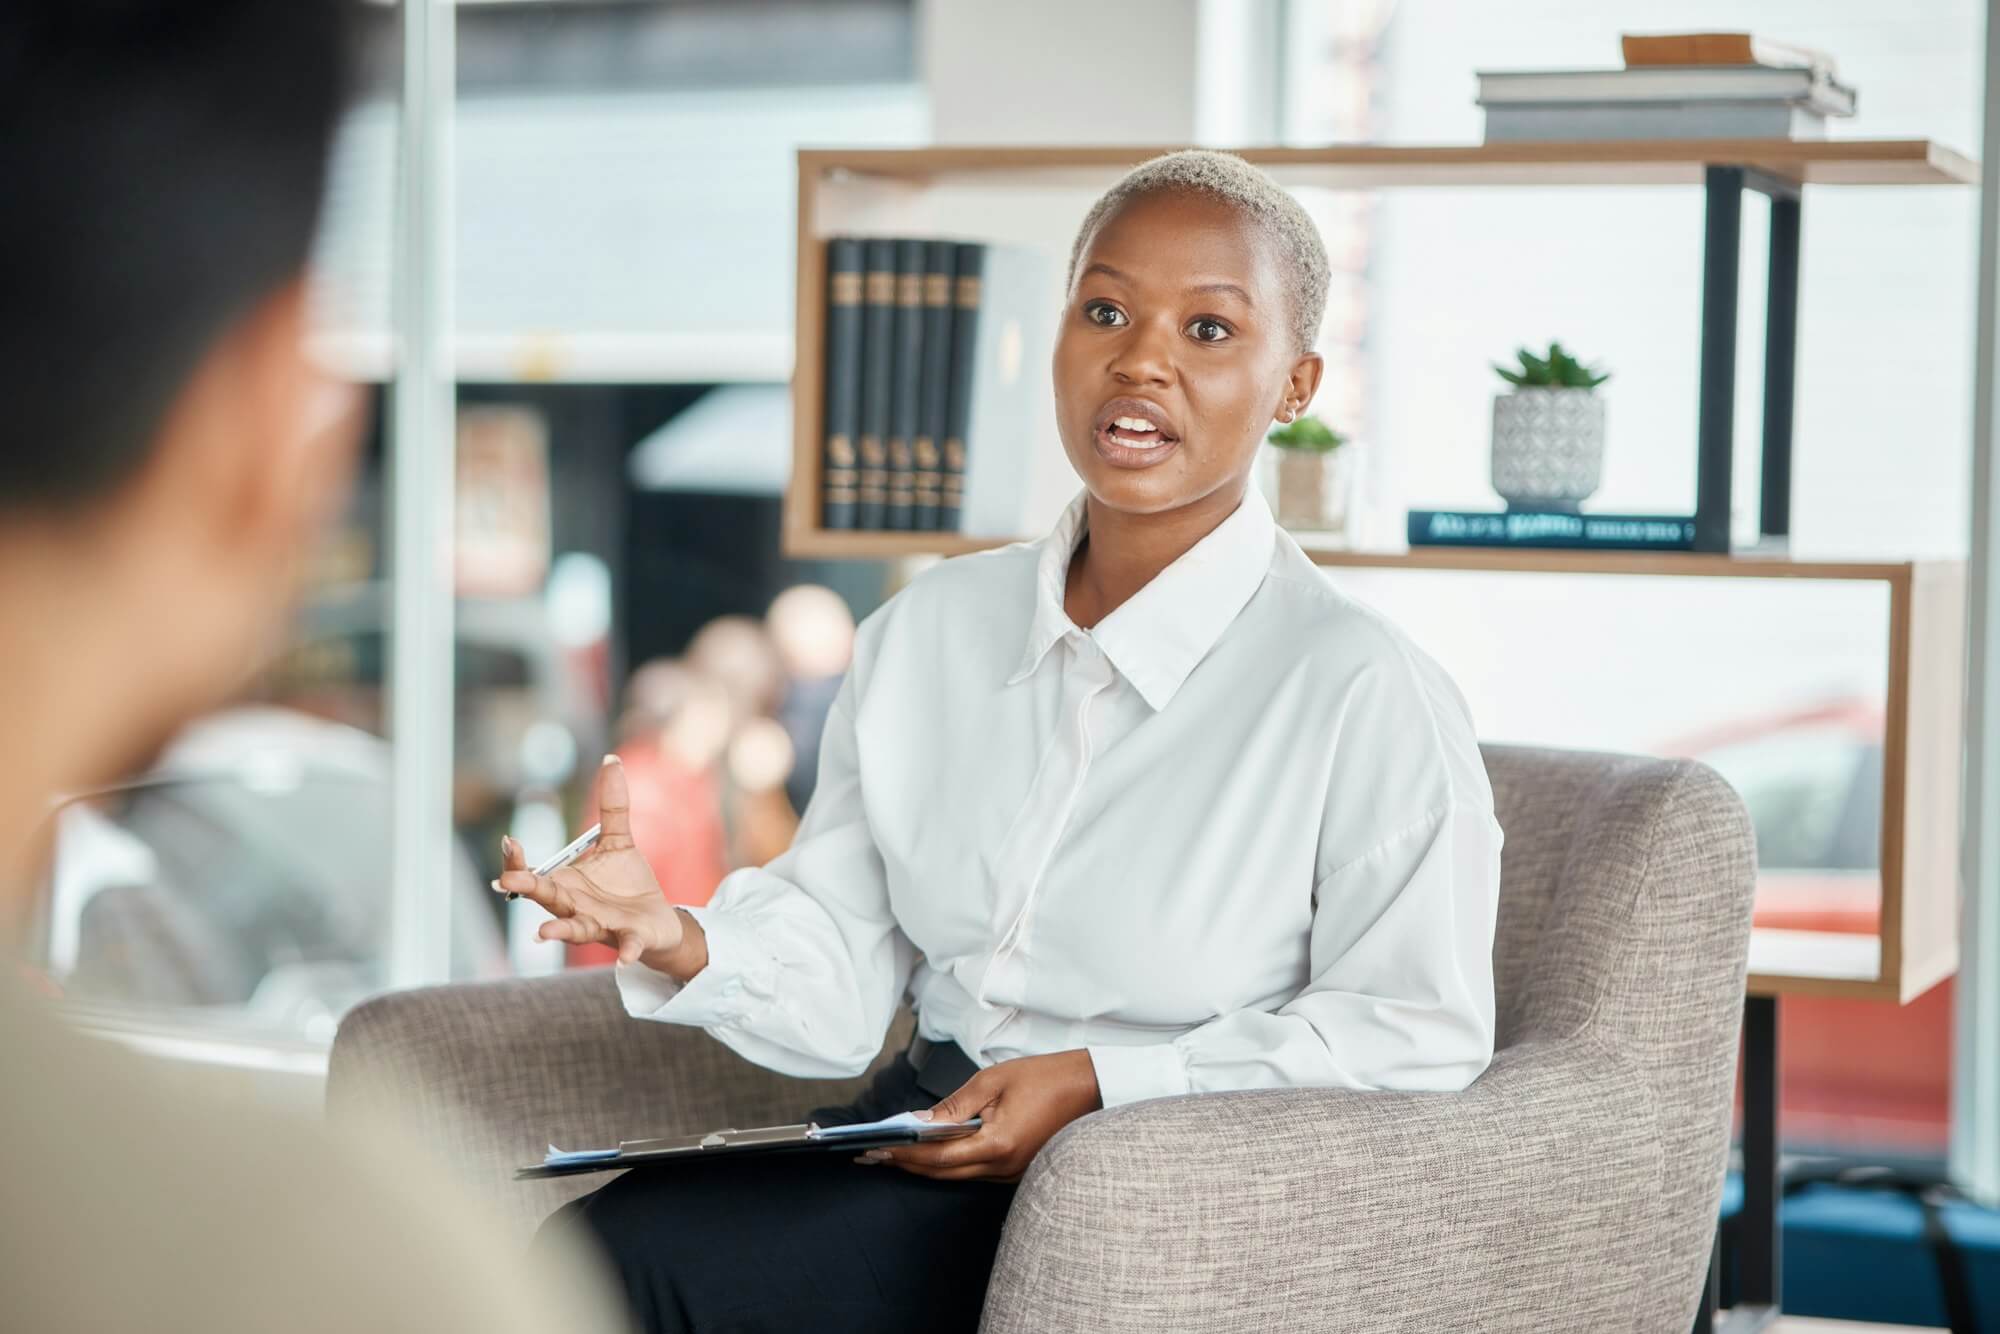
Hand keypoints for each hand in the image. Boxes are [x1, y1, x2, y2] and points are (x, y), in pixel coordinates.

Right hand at [493, 755, 683, 965]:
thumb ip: (612, 805)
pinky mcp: (631, 938)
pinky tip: (625, 955)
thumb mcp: (619, 841)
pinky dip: (626, 950)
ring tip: (541, 933)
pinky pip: (627, 946)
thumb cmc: (628, 884)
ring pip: (576, 928)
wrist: (657, 920)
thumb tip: (610, 759)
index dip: (518, 861)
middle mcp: (576, 908)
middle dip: (528, 888)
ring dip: (559, 929)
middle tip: (505, 882)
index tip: (509, 841)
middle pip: (547, 898)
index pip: (533, 874)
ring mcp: (601, 926)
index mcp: (567, 885)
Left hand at [858, 1050, 1102, 1182]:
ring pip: (958, 1175)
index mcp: (998, 1145)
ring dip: (926, 1164)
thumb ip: (954, 1105)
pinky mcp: (1017, 1170)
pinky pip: (976, 1171)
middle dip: (907, 1163)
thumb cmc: (1047, 1077)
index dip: (903, 1154)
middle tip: (874, 1154)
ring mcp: (1013, 1173)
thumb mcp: (993, 1081)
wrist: (1091, 1086)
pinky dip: (951, 1161)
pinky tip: (933, 1149)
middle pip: (944, 1172)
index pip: (938, 1158)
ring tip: (895, 1150)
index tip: (876, 1148)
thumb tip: (919, 1123)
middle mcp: (1005, 1167)